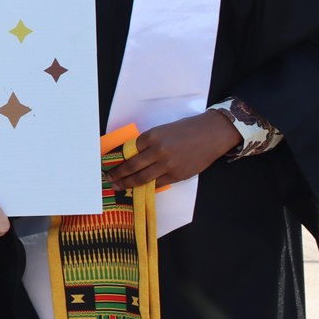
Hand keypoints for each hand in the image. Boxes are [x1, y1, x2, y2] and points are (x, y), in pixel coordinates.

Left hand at [108, 110, 240, 189]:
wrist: (211, 134)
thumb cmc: (186, 129)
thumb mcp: (162, 130)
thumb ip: (148, 142)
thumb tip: (132, 154)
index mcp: (152, 136)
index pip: (127, 150)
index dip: (115, 159)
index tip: (106, 163)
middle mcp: (158, 151)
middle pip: (131, 166)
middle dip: (118, 174)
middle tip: (108, 178)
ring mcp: (168, 165)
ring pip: (142, 178)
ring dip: (127, 183)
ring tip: (118, 186)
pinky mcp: (178, 175)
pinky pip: (157, 183)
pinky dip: (146, 186)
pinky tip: (138, 188)